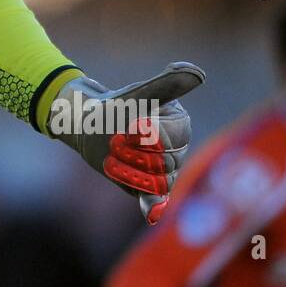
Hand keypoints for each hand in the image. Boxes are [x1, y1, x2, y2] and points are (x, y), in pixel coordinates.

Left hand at [49, 63, 204, 223]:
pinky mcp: (148, 185)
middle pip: (168, 162)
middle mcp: (177, 148)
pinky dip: (154, 206)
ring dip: (132, 171)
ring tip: (112, 157)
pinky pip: (155, 199)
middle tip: (115, 141)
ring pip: (159, 181)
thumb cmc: (113, 107)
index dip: (150, 135)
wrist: (87, 125)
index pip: (174, 139)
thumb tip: (197, 73)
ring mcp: (164, 169)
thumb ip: (167, 85)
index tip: (130, 125)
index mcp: (179, 123)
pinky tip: (151, 213)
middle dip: (138, 153)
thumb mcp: (137, 96)